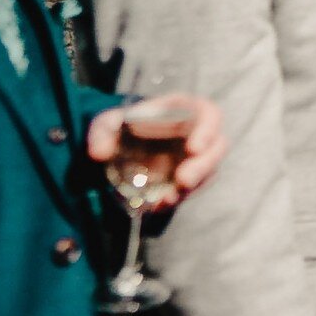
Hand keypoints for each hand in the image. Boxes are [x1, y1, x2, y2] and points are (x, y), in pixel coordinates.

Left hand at [85, 94, 226, 206]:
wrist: (121, 148)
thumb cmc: (121, 128)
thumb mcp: (106, 124)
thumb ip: (101, 133)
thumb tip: (99, 152)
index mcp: (184, 110)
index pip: (209, 113)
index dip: (207, 130)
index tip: (194, 149)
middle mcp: (198, 133)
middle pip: (217, 147)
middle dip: (203, 166)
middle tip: (184, 181)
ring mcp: (197, 157)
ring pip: (209, 171)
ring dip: (192, 187)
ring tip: (168, 199)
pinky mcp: (190, 177)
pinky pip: (192, 189)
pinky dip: (178, 198)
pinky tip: (159, 205)